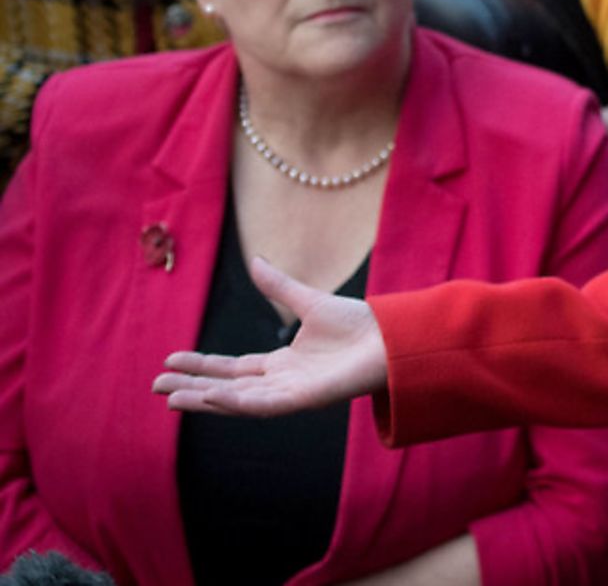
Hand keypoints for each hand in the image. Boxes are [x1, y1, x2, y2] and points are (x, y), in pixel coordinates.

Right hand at [153, 256, 387, 415]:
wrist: (393, 336)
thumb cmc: (360, 324)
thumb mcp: (309, 301)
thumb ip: (279, 286)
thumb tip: (254, 261)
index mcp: (283, 363)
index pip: (233, 367)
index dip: (202, 365)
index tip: (170, 360)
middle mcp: (283, 381)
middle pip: (227, 388)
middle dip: (192, 387)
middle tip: (156, 387)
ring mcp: (292, 393)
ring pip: (239, 400)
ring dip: (205, 399)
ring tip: (171, 397)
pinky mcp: (306, 400)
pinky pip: (265, 405)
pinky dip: (237, 402)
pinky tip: (212, 397)